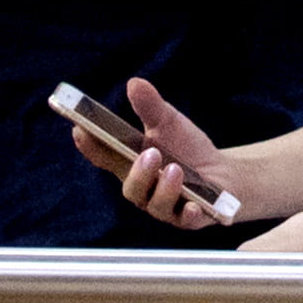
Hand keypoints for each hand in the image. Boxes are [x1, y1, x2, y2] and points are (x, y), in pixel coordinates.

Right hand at [75, 76, 245, 232]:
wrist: (224, 174)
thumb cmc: (188, 150)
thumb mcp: (170, 123)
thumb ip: (151, 107)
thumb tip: (134, 83)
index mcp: (132, 165)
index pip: (105, 157)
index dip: (89, 146)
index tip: (79, 130)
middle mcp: (144, 189)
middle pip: (130, 187)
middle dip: (138, 172)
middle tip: (150, 153)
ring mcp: (165, 205)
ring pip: (155, 204)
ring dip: (164, 188)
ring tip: (175, 169)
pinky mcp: (189, 217)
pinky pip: (185, 219)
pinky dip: (188, 213)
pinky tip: (194, 204)